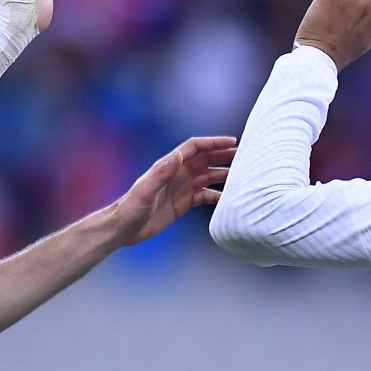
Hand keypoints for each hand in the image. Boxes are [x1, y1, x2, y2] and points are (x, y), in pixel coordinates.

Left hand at [107, 136, 236, 245]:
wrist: (124, 228)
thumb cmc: (130, 208)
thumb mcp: (145, 189)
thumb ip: (161, 172)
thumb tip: (177, 155)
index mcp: (170, 166)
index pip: (195, 148)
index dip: (214, 143)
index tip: (232, 142)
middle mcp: (179, 174)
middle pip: (206, 159)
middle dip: (225, 156)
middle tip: (245, 157)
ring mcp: (183, 188)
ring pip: (209, 176)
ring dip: (225, 174)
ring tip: (243, 176)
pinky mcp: (184, 203)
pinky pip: (206, 195)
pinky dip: (218, 195)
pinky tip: (230, 199)